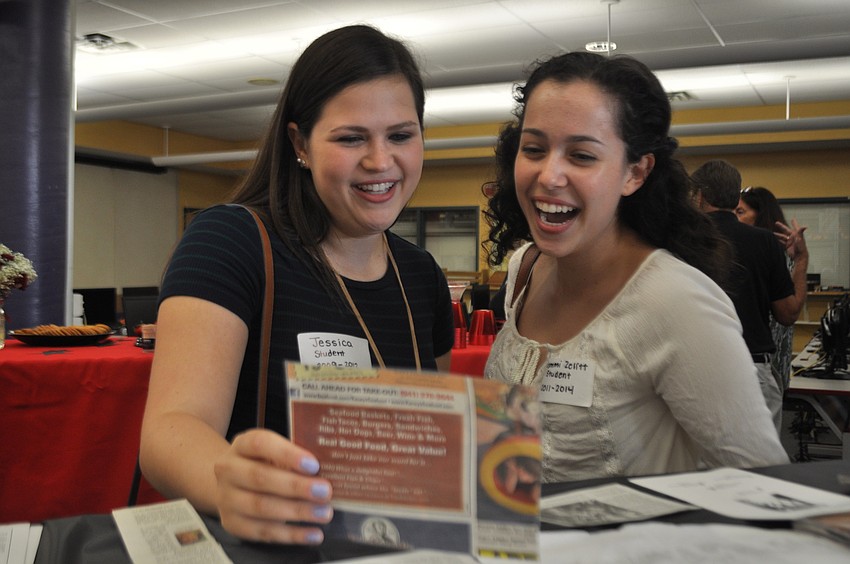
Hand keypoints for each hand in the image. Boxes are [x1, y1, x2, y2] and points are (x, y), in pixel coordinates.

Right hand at [213, 429, 332, 543]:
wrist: (229, 482)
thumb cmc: (261, 462)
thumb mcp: (272, 451)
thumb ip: (293, 456)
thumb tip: (327, 470)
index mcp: (242, 445)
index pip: (261, 444)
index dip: (287, 454)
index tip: (313, 465)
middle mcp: (228, 470)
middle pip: (260, 478)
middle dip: (296, 486)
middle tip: (325, 491)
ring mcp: (227, 498)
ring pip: (261, 507)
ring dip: (296, 511)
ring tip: (324, 512)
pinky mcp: (233, 523)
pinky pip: (262, 532)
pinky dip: (291, 535)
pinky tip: (313, 533)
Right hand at [774, 218, 807, 260]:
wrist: (799, 256)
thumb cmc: (801, 247)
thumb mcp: (800, 239)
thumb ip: (800, 232)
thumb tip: (805, 226)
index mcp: (796, 234)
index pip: (795, 227)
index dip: (794, 223)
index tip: (793, 219)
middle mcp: (793, 237)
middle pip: (786, 230)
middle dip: (781, 226)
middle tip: (776, 223)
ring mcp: (790, 242)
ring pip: (782, 237)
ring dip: (777, 235)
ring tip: (772, 233)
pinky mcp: (787, 246)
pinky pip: (781, 242)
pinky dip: (777, 241)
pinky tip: (774, 240)